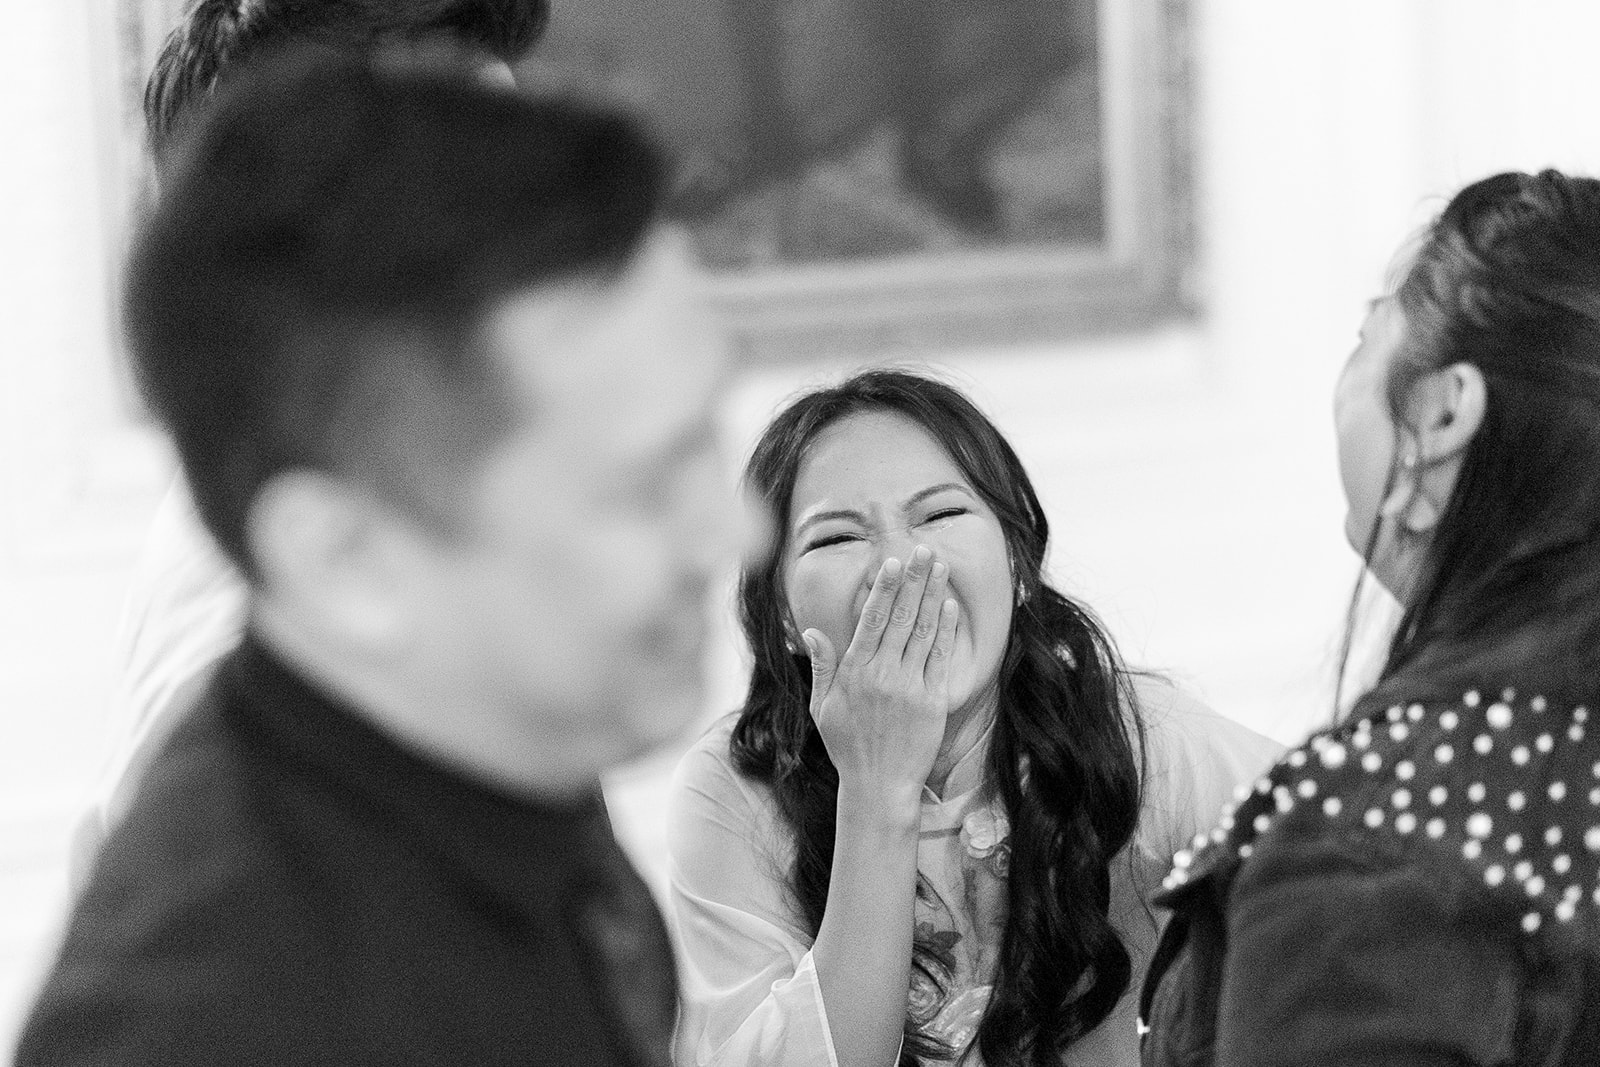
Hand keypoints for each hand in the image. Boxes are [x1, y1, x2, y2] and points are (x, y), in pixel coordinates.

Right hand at [802, 545, 958, 802]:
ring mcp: (909, 688)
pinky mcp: (933, 702)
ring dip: (932, 596)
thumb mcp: (822, 707)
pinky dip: (945, 630)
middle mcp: (882, 675)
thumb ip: (822, 666)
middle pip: (900, 617)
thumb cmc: (848, 747)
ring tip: (939, 568)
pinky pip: (940, 658)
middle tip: (922, 550)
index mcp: (854, 673)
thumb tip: (812, 631)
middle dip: (912, 580)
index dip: (884, 589)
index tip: (892, 563)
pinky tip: (950, 607)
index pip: (871, 620)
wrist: (879, 786)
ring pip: (922, 631)